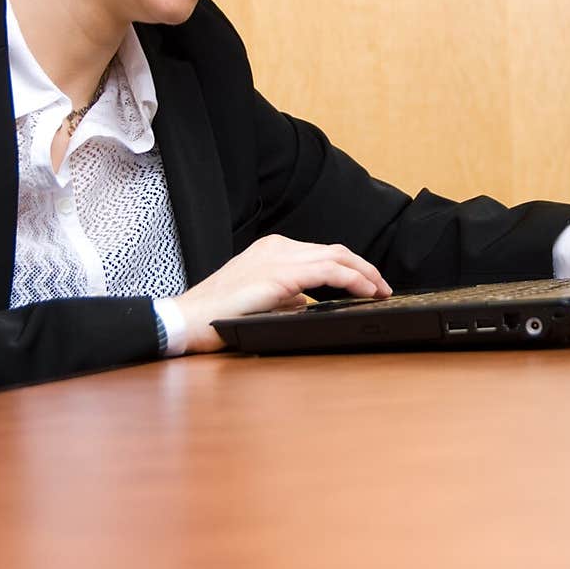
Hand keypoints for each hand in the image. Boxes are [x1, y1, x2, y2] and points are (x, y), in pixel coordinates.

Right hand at [173, 234, 392, 352]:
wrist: (187, 320)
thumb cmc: (217, 316)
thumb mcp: (261, 301)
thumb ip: (285, 298)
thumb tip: (306, 304)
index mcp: (271, 251)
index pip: (321, 252)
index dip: (350, 266)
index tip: (367, 283)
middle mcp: (277, 248)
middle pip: (334, 250)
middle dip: (364, 267)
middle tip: (382, 286)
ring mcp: (278, 258)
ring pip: (336, 256)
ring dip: (364, 273)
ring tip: (380, 290)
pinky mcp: (280, 275)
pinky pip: (329, 271)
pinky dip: (353, 280)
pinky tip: (365, 292)